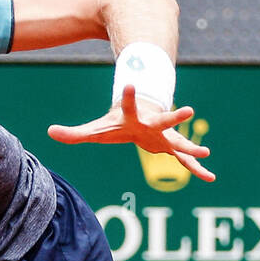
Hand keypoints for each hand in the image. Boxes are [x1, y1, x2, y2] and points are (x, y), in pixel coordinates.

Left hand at [48, 83, 214, 181]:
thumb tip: (49, 131)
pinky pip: (185, 161)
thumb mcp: (94, 130)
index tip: (131, 83)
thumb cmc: (115, 125)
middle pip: (164, 120)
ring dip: (191, 147)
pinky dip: (196, 169)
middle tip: (189, 110)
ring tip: (206, 151)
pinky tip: (210, 178)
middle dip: (175, 116)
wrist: (140, 120)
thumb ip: (73, 132)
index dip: (128, 95)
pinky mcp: (171, 148)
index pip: (128, 105)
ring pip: (179, 141)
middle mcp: (152, 124)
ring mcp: (164, 136)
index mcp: (132, 117)